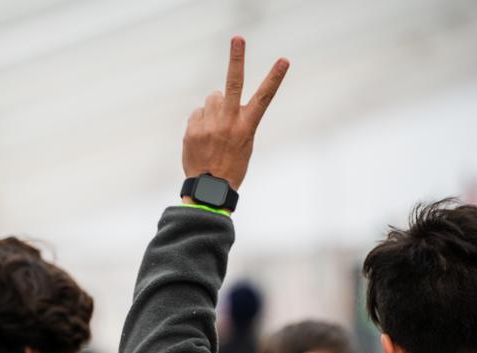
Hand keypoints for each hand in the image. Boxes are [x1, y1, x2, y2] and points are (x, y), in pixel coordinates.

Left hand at [182, 37, 288, 189]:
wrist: (210, 189)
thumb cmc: (232, 165)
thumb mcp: (245, 143)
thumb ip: (237, 119)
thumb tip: (218, 96)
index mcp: (247, 127)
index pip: (264, 97)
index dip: (275, 78)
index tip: (284, 60)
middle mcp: (229, 123)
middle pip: (233, 83)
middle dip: (236, 59)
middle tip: (238, 39)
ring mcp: (209, 125)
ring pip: (211, 98)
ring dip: (214, 107)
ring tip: (216, 129)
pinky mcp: (192, 130)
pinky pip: (197, 112)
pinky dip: (201, 120)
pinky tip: (204, 138)